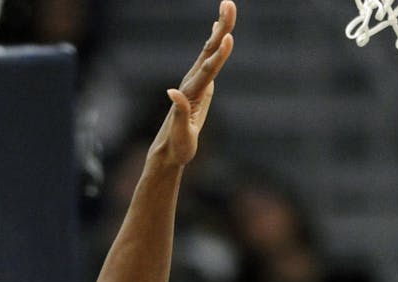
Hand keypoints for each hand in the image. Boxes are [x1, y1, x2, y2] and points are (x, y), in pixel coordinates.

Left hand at [150, 1, 236, 166]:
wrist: (168, 151)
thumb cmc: (176, 147)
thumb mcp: (180, 134)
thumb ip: (177, 113)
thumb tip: (172, 91)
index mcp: (191, 93)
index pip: (208, 69)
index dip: (219, 54)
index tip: (229, 37)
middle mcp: (192, 82)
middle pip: (209, 50)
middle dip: (221, 27)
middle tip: (229, 3)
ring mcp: (195, 82)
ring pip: (209, 50)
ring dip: (219, 28)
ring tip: (228, 6)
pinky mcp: (199, 85)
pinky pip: (208, 59)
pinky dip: (214, 42)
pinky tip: (217, 31)